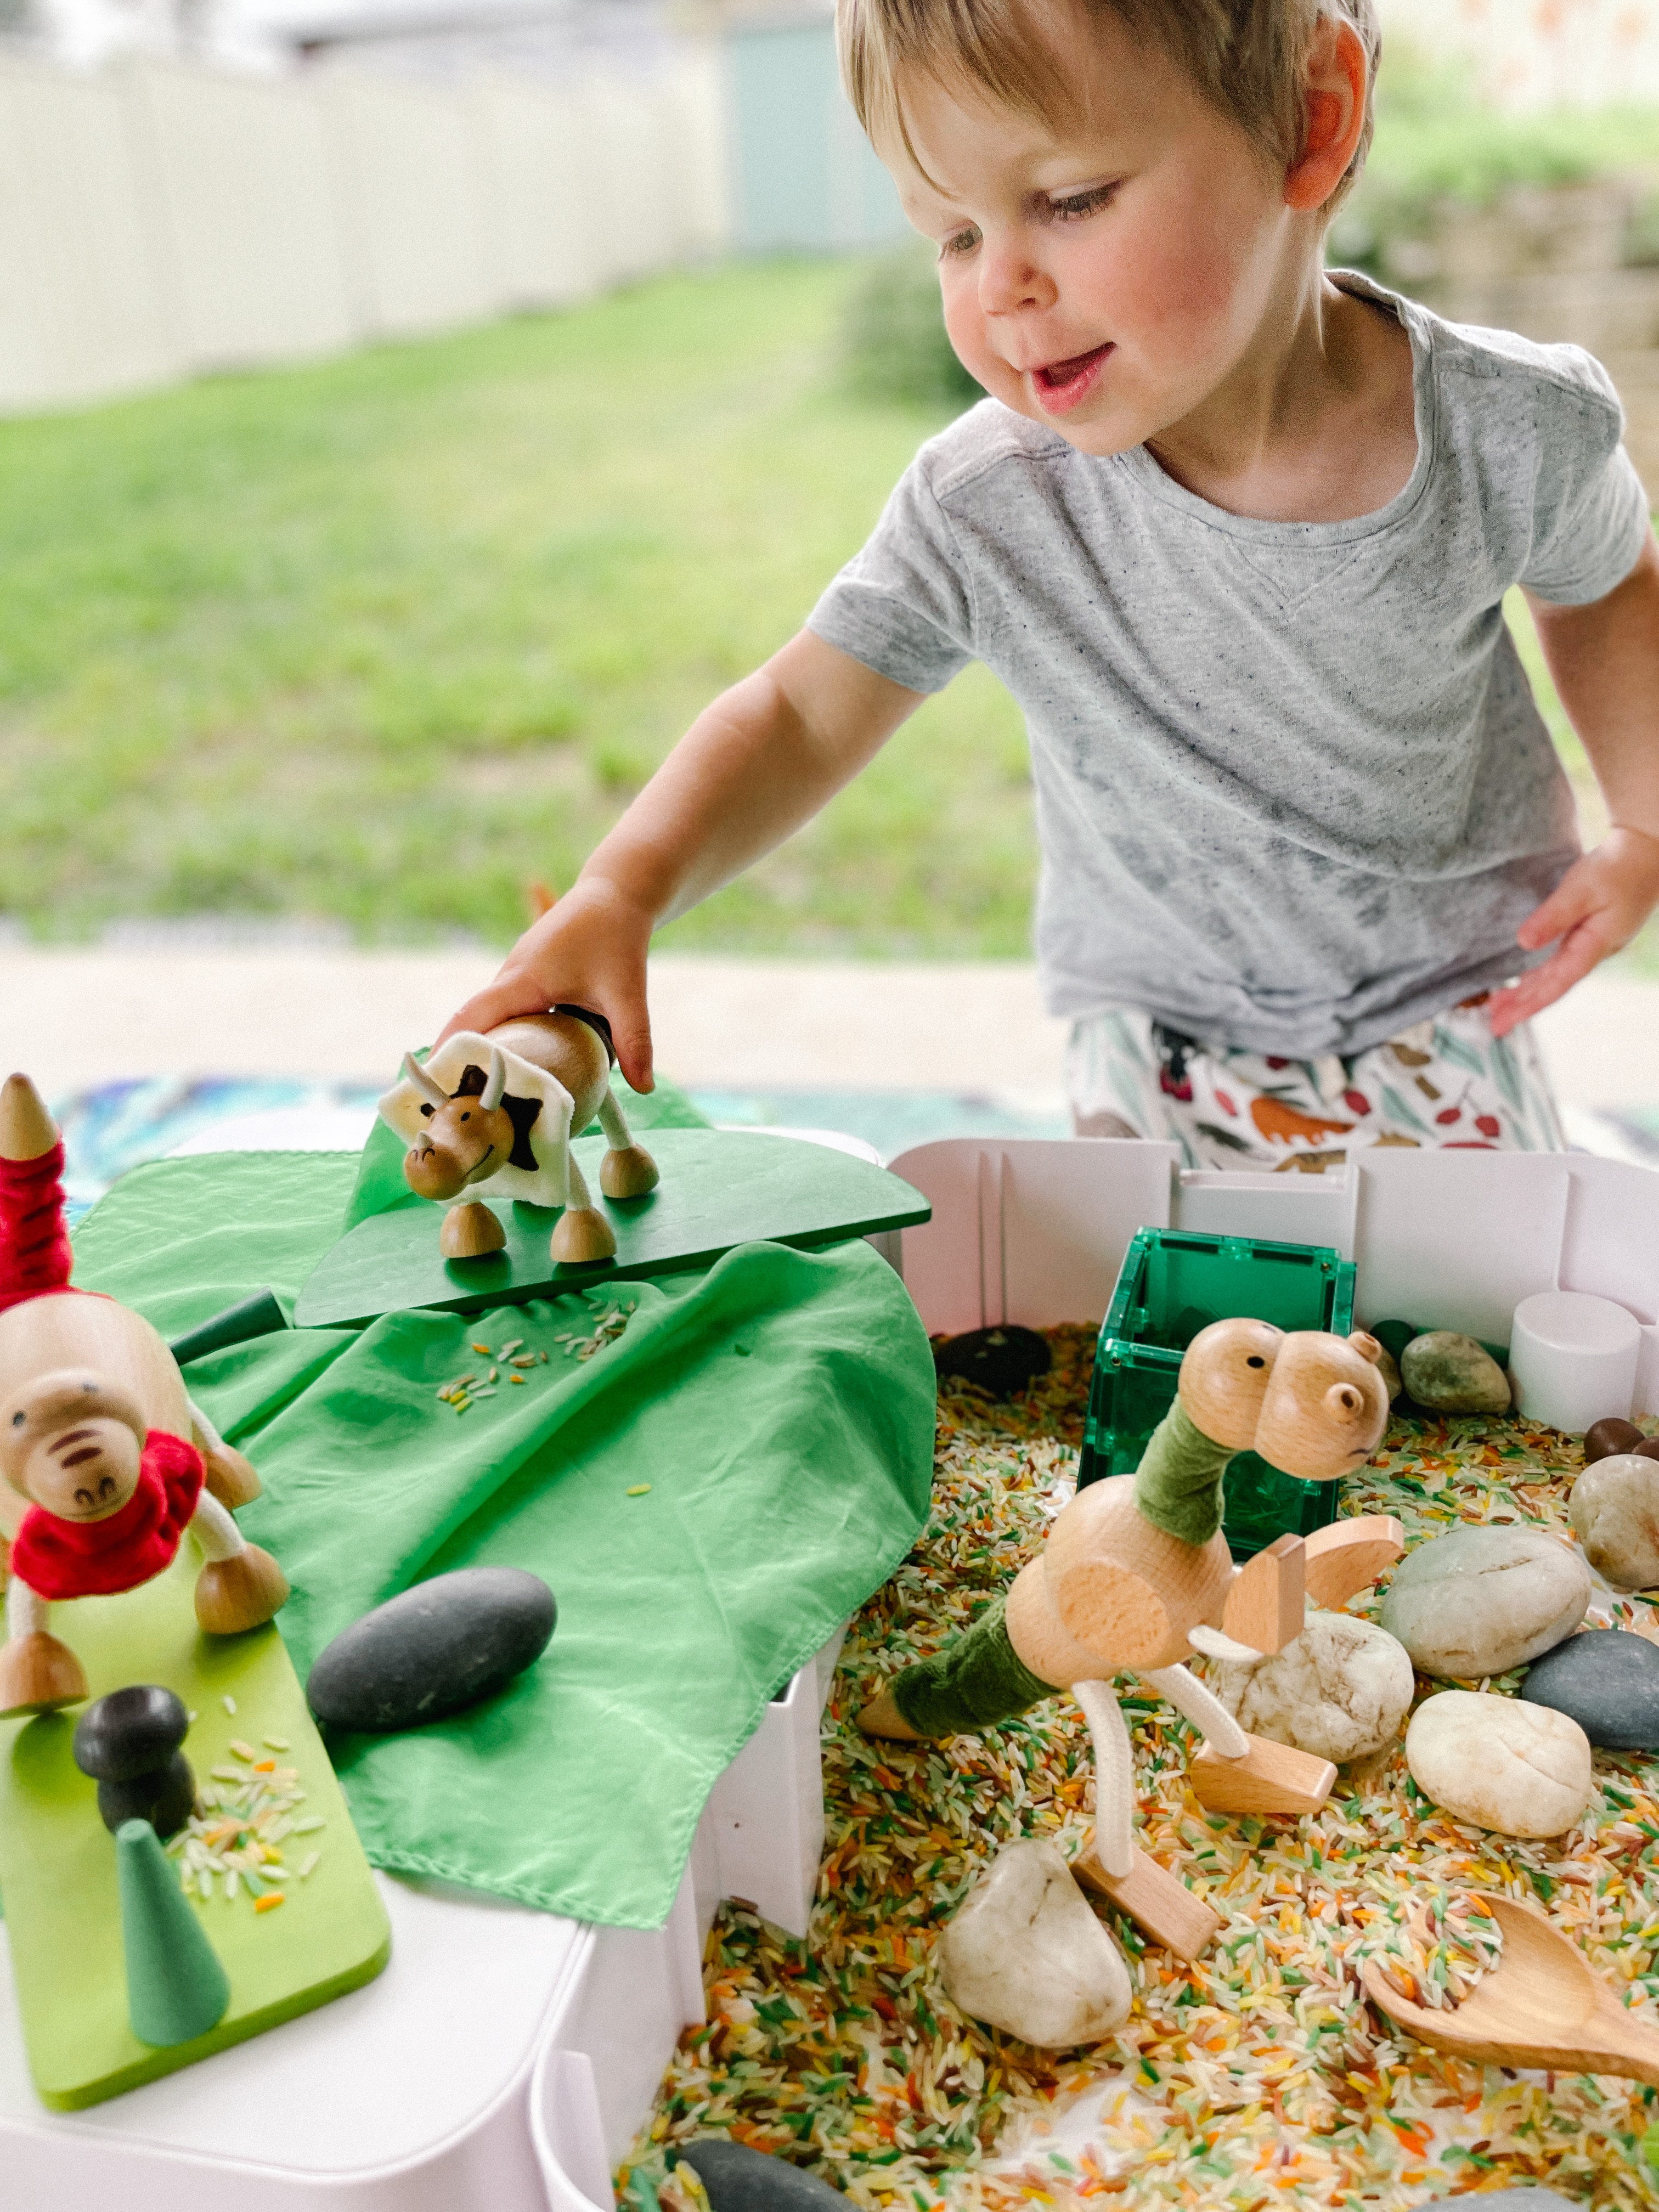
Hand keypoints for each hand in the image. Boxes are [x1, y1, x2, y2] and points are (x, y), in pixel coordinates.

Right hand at [433, 877, 656, 1091]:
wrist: (615, 896)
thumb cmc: (618, 937)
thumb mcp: (627, 993)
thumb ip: (634, 1040)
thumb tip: (644, 1088)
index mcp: (523, 979)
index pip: (473, 1016)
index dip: (451, 1047)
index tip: (434, 1080)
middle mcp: (510, 977)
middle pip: (473, 1022)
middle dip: (462, 1059)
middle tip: (453, 1104)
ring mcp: (514, 976)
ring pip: (490, 1017)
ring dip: (483, 1048)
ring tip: (475, 1094)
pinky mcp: (525, 978)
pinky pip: (504, 1011)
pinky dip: (503, 1035)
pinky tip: (511, 1067)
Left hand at [1486, 826, 1658, 1037]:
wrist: (1646, 853)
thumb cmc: (1617, 868)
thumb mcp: (1581, 889)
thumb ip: (1553, 917)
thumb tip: (1523, 943)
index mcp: (1595, 946)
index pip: (1556, 984)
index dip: (1528, 1005)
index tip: (1505, 1021)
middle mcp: (1594, 951)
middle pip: (1553, 985)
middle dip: (1523, 1005)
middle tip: (1493, 1024)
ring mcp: (1593, 944)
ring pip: (1555, 975)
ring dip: (1528, 991)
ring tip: (1499, 1005)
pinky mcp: (1590, 934)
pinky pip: (1560, 962)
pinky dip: (1539, 974)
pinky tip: (1523, 980)